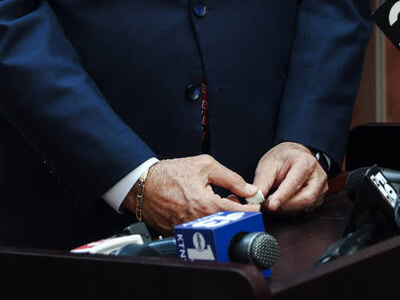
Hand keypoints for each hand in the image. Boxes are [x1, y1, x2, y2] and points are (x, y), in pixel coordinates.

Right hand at [127, 155, 260, 236]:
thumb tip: (249, 189)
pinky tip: (203, 208)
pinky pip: (197, 231)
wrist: (143, 184)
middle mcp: (197, 221)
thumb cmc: (171, 173)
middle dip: (236, 214)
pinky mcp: (177, 233)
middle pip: (227, 224)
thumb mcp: (205, 165)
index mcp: (206, 204)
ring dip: (220, 217)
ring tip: (217, 201)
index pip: (237, 213)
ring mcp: (186, 230)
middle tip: (236, 201)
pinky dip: (205, 221)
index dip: (251, 210)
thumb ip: (231, 178)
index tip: (257, 207)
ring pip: (213, 228)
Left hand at [252, 141, 327, 213]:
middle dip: (286, 206)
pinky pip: (308, 208)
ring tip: (274, 201)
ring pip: (307, 206)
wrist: (294, 155)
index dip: (282, 196)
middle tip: (268, 205)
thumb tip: (255, 200)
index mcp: (305, 162)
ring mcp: (321, 186)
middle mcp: (318, 175)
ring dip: (288, 208)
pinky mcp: (320, 196)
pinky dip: (293, 209)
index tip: (271, 205)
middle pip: (306, 198)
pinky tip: (285, 202)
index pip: (295, 183)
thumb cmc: (283, 159)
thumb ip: (262, 182)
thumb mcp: (268, 165)